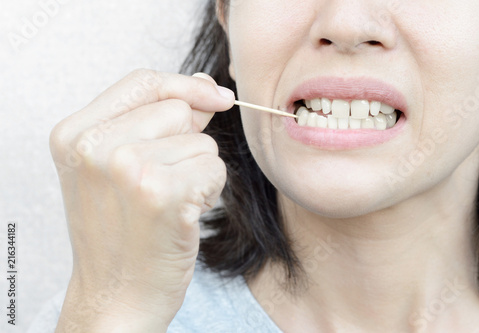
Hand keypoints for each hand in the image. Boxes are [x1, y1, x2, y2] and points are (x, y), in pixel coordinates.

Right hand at [50, 70, 233, 331]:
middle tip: (162, 184)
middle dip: (187, 143)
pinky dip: (209, 192)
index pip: (143, 81)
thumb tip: (204, 84)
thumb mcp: (118, 168)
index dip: (186, 86)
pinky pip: (214, 168)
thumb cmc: (122, 234)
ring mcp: (127, 168)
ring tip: (167, 205)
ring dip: (197, 172)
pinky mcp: (162, 194)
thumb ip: (158, 120)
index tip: (216, 95)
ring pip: (202, 142)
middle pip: (179, 109)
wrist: (117, 298)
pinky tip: (182, 218)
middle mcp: (94, 146)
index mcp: (75, 134)